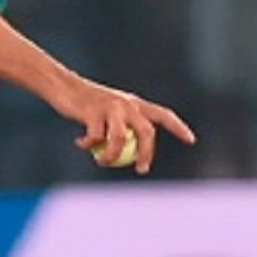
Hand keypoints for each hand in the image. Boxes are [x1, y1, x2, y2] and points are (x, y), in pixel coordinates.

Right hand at [52, 77, 195, 174]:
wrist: (64, 87)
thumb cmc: (88, 104)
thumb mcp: (110, 113)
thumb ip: (123, 128)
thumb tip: (131, 155)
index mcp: (135, 103)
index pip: (163, 115)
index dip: (178, 127)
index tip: (191, 140)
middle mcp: (127, 104)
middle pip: (146, 132)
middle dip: (146, 154)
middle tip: (141, 169)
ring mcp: (111, 107)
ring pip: (120, 139)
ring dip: (110, 156)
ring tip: (102, 161)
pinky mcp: (93, 112)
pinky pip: (96, 138)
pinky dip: (88, 145)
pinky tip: (80, 143)